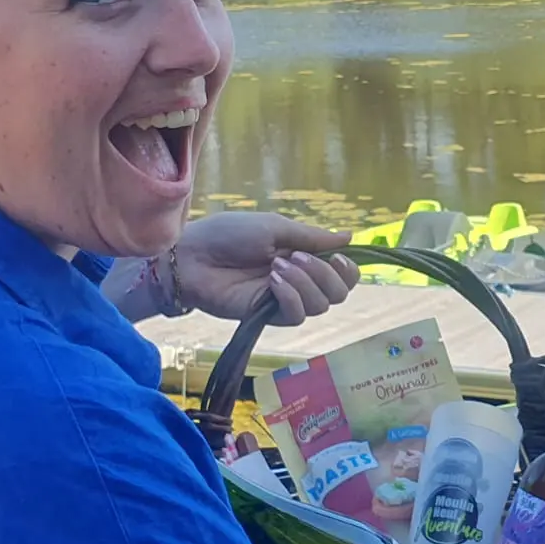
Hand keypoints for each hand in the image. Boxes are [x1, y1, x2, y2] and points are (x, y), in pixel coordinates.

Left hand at [174, 212, 361, 323]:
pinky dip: (291, 296)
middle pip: (339, 293)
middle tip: (298, 258)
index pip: (342, 274)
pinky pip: (297, 315)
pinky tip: (272, 282)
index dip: (348, 269)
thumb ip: (312, 237)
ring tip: (276, 267)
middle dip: (326, 275)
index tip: (337, 257)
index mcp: (305, 257)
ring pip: (321, 306)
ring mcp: (285, 300)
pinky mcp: (268, 316)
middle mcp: (300, 281)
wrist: (194, 255)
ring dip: (305, 283)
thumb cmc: (230, 234)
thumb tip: (349, 236)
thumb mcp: (275, 228)